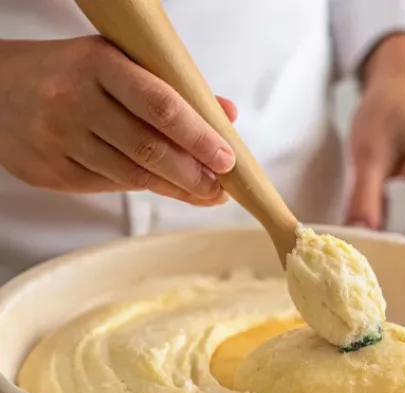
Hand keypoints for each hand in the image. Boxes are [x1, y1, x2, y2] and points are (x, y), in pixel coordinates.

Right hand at [0, 36, 236, 205]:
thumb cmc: (72, 74)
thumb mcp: (116, 64)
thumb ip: (171, 89)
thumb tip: (226, 114)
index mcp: (98, 63)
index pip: (160, 104)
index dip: (198, 136)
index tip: (227, 158)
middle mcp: (75, 100)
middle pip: (149, 148)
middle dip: (194, 174)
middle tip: (222, 188)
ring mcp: (60, 138)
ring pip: (132, 175)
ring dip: (176, 189)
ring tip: (205, 193)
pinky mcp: (53, 171)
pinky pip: (110, 187)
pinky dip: (144, 190)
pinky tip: (166, 189)